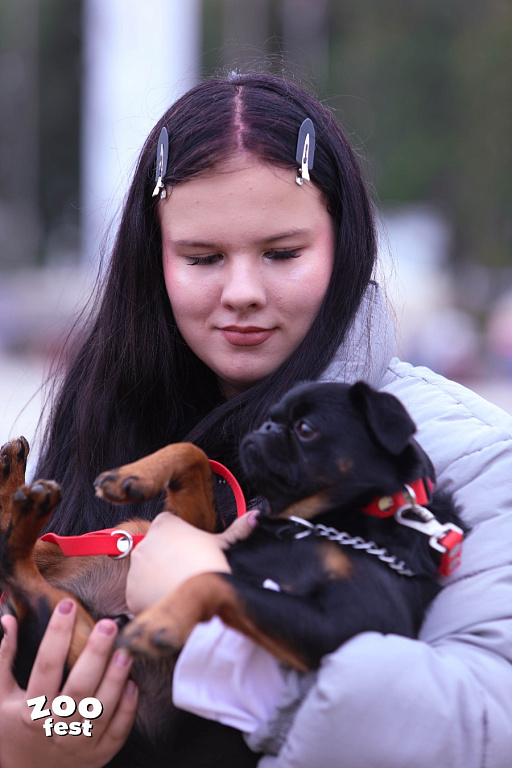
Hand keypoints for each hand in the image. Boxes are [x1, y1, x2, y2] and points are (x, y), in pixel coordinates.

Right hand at [0, 599, 137, 767]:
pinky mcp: (99, 754)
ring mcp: (79, 743)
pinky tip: (133, 683)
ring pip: (102, 708)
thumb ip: (4, 658)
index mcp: (30, 711)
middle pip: (79, 686)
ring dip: (116, 678)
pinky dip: (127, 708)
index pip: (45, 665)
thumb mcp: (1, 698)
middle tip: (108, 624)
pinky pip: (118, 730)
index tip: (68, 606)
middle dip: (95, 653)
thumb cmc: (14, 730)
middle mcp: (55, 727)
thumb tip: (8, 620)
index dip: (57, 634)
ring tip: (125, 650)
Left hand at [126, 510, 258, 614]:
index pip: (166, 526)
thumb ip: (239, 528)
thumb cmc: (211, 566)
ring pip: (146, 574)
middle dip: (166, 560)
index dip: (179, 539)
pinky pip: (140, 596)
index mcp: (164, 525)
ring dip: (158, 581)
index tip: (190, 551)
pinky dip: (152, 601)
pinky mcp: (131, 594)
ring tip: (181, 590)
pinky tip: (171, 603)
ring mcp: (135, 570)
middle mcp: (144, 544)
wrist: (197, 600)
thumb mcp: (226, 544)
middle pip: (154, 550)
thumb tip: (256, 516)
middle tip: (188, 572)